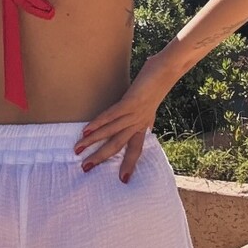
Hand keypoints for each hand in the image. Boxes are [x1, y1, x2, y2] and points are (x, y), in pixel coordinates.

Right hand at [73, 61, 170, 181]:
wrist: (170, 67)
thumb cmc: (157, 79)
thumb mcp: (148, 99)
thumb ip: (137, 107)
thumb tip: (127, 106)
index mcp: (144, 123)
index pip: (136, 149)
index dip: (130, 164)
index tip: (124, 180)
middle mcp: (140, 122)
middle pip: (118, 145)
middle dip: (101, 157)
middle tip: (85, 168)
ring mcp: (136, 113)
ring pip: (111, 133)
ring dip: (92, 142)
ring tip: (78, 149)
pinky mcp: (131, 101)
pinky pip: (112, 116)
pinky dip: (98, 124)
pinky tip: (86, 130)